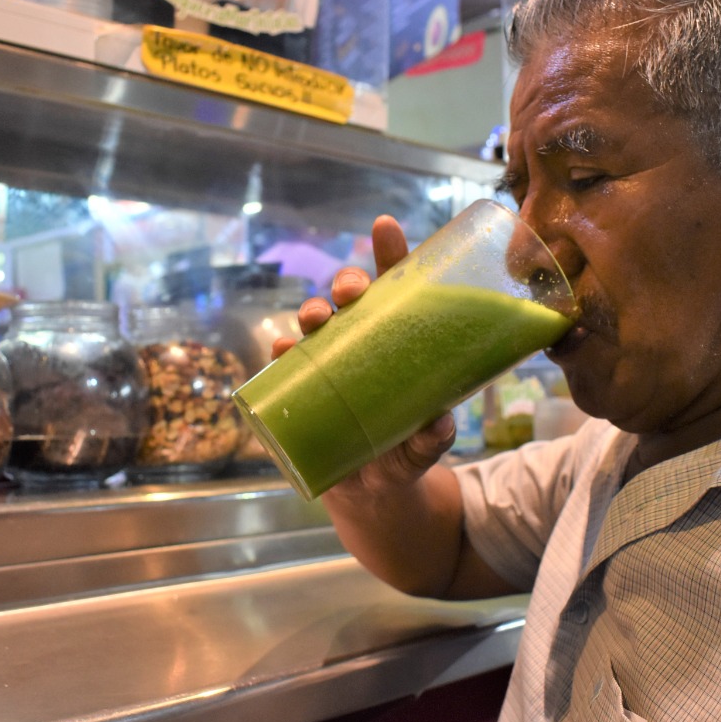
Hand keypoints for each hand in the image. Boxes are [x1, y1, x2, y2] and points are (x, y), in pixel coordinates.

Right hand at [270, 215, 455, 488]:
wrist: (373, 494)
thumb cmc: (406, 454)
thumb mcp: (425, 448)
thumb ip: (433, 437)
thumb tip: (438, 423)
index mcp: (400, 340)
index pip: (397, 288)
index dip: (390, 253)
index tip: (384, 227)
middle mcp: (362, 343)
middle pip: (352, 298)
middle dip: (347, 283)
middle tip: (351, 293)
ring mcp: (330, 364)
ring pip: (317, 323)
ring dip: (312, 312)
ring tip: (315, 320)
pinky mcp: (304, 390)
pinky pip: (288, 365)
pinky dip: (282, 354)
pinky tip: (282, 351)